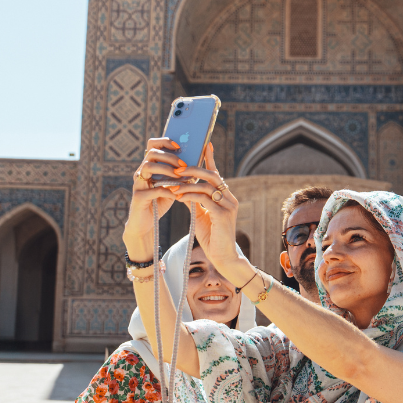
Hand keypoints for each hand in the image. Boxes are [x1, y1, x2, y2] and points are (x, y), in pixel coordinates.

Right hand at [122, 138, 183, 259]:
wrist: (145, 224)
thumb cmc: (159, 202)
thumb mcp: (171, 185)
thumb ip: (179, 175)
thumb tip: (197, 163)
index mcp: (149, 167)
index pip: (152, 145)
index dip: (165, 142)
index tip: (179, 146)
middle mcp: (141, 172)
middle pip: (151, 153)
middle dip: (169, 157)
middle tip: (183, 165)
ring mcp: (138, 184)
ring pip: (147, 167)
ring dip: (166, 170)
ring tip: (179, 177)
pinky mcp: (138, 197)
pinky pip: (151, 190)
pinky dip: (165, 190)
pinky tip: (175, 194)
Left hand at [171, 143, 248, 278]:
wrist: (223, 258)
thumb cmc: (212, 237)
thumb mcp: (200, 215)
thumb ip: (194, 200)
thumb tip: (181, 187)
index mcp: (225, 197)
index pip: (216, 174)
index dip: (210, 159)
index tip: (204, 144)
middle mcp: (229, 198)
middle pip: (212, 175)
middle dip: (194, 169)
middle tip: (177, 167)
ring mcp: (228, 206)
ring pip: (207, 186)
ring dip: (188, 183)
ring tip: (173, 183)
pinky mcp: (223, 215)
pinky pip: (204, 200)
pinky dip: (190, 196)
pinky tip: (179, 196)